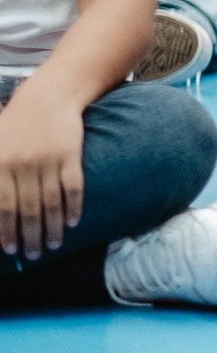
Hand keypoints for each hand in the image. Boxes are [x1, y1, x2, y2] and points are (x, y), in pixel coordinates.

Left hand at [0, 98, 84, 258]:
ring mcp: (48, 161)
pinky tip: (73, 222)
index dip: (5, 230)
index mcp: (0, 163)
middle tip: (33, 254)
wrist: (47, 98)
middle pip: (27, 210)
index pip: (2, 206)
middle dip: (29, 236)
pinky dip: (73, 207)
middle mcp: (23, 164)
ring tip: (53, 245)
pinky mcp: (70, 156)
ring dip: (53, 228)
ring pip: (50, 203)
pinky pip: (73, 187)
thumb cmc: (15, 124)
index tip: (9, 249)